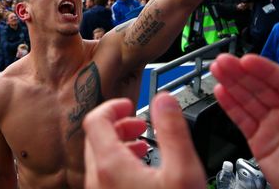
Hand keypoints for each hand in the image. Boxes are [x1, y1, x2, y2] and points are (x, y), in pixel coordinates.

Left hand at [83, 93, 205, 188]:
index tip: (130, 105)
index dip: (113, 106)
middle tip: (140, 123)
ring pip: (98, 158)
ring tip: (143, 144)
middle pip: (95, 138)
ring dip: (118, 144)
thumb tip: (165, 99)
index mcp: (110, 166)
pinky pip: (104, 177)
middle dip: (119, 124)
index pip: (95, 120)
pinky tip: (141, 170)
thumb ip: (173, 132)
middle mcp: (96, 181)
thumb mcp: (183, 172)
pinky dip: (118, 164)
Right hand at [210, 54, 278, 188]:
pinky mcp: (260, 142)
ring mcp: (274, 126)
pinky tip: (220, 92)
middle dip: (242, 72)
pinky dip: (230, 106)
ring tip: (217, 69)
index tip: (249, 60)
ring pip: (249, 99)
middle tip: (224, 61)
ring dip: (232, 83)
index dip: (265, 70)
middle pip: (262, 86)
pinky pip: (243, 120)